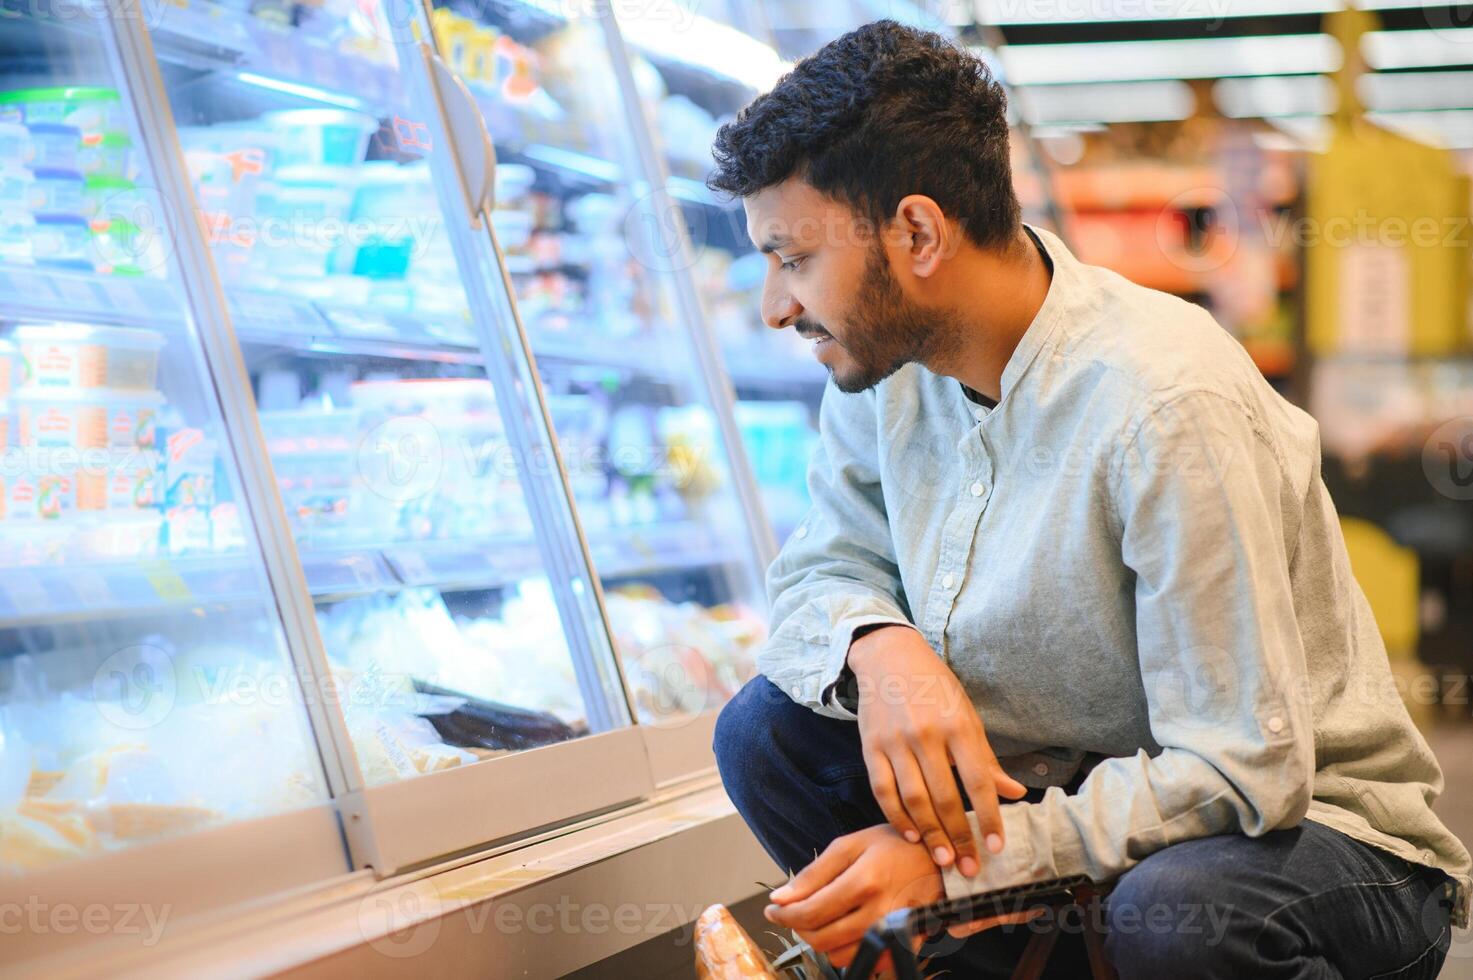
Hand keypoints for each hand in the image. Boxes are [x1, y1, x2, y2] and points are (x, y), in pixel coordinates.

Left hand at [763, 825, 1041, 967]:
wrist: (945, 857)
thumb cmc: (897, 845)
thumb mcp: (852, 845)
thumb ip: (814, 873)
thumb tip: (780, 898)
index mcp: (863, 882)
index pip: (810, 913)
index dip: (784, 916)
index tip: (772, 910)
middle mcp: (879, 912)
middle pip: (822, 939)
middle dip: (799, 929)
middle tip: (794, 914)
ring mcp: (894, 933)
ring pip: (841, 957)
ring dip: (822, 943)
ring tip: (820, 921)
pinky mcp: (905, 945)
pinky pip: (869, 964)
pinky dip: (851, 953)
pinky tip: (846, 932)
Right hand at [847, 626, 1027, 876]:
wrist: (888, 656)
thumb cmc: (935, 687)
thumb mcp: (967, 714)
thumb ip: (986, 758)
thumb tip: (1015, 792)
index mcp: (957, 726)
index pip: (977, 781)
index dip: (989, 817)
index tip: (996, 847)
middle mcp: (926, 735)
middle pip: (945, 797)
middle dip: (959, 837)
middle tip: (969, 868)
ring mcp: (895, 742)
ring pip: (913, 799)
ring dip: (929, 834)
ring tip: (943, 859)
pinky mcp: (870, 747)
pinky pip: (883, 791)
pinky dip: (897, 817)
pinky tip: (911, 835)